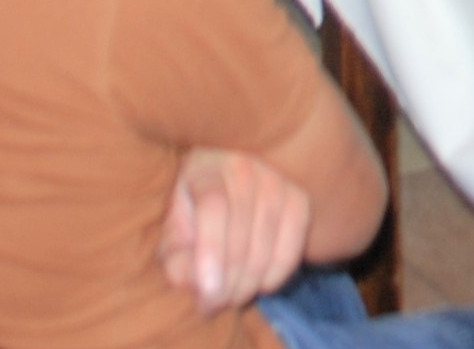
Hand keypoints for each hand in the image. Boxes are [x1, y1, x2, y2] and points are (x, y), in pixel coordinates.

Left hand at [158, 148, 314, 312]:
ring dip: (248, 285)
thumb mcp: (173, 235)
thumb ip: (176, 259)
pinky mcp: (299, 199)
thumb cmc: (193, 217)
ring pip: (267, 246)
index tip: (207, 293)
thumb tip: (196, 282)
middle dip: (227, 283)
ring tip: (230, 299)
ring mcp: (276, 180)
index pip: (213, 206)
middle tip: (212, 306)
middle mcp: (243, 167)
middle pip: (241, 234)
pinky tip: (258, 286)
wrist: (227, 192)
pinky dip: (275, 277)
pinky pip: (291, 249)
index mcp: (204, 168)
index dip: (210, 252)